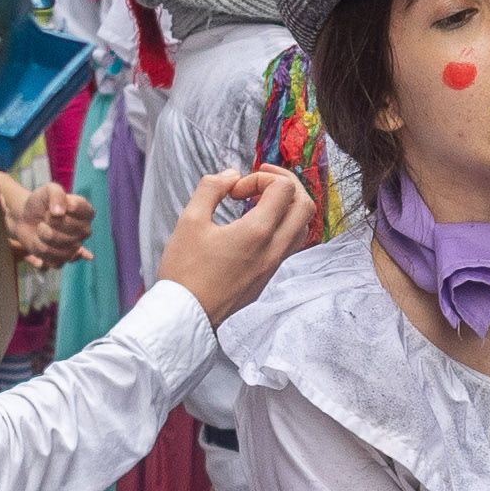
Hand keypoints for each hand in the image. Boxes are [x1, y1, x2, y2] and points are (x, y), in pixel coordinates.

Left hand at [0, 173, 94, 266]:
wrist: (24, 217)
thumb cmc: (39, 202)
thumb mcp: (47, 190)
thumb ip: (56, 194)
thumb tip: (59, 213)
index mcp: (86, 212)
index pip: (83, 211)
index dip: (65, 207)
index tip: (53, 205)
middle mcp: (85, 231)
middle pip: (72, 231)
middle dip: (51, 222)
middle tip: (44, 217)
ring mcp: (75, 247)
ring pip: (64, 248)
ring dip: (45, 237)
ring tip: (40, 228)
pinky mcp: (62, 259)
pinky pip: (56, 260)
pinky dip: (42, 250)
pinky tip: (39, 241)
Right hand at [155, 168, 313, 325]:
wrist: (185, 315)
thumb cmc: (184, 270)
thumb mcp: (190, 220)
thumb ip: (212, 188)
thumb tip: (232, 175)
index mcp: (258, 233)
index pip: (285, 188)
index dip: (260, 179)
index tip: (235, 191)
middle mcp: (274, 250)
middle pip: (305, 205)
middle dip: (285, 185)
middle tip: (259, 182)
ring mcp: (274, 266)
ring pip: (301, 227)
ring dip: (286, 207)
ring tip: (257, 203)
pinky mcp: (268, 278)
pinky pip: (290, 245)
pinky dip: (281, 226)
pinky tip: (254, 226)